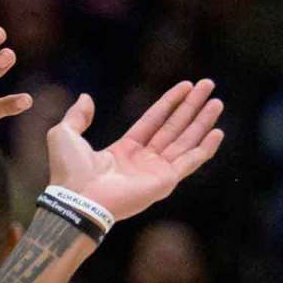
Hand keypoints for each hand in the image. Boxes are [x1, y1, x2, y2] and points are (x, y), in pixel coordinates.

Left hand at [46, 80, 223, 219]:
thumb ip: (77, 116)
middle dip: (191, 106)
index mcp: (123, 151)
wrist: (78, 197)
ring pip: (185, 140)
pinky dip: (205, 148)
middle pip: (173, 127)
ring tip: (217, 101)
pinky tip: (217, 132)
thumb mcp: (65, 134)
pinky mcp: (165, 181)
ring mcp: (155, 172)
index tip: (186, 85)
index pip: (153, 121)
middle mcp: (142, 161)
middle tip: (208, 85)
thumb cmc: (69, 171)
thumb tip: (86, 97)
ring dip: (202, 121)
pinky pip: (190, 162)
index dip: (169, 103)